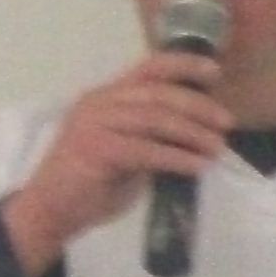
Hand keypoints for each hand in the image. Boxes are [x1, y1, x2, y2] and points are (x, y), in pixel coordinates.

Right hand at [0, 47, 233, 273]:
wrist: (50, 211)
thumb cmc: (89, 184)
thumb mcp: (126, 152)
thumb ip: (151, 137)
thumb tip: (196, 134)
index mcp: (106, 97)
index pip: (148, 68)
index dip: (183, 65)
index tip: (215, 72)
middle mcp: (98, 102)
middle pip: (157, 93)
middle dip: (197, 106)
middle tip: (225, 124)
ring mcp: (94, 124)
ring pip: (154, 119)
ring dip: (192, 133)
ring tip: (215, 147)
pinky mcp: (96, 150)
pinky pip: (145, 150)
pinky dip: (176, 157)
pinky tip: (195, 166)